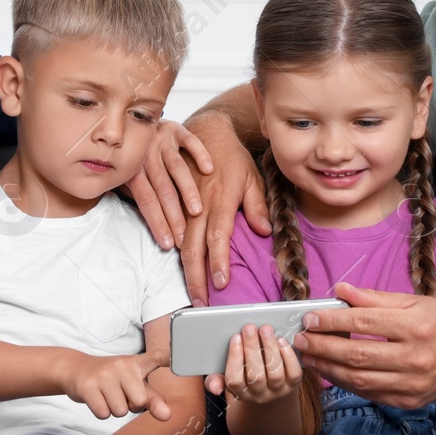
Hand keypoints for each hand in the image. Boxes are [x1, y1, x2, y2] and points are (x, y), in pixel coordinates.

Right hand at [60, 351, 170, 420]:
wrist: (76, 369)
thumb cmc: (110, 379)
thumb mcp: (132, 383)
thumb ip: (153, 400)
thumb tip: (167, 416)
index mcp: (137, 363)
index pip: (158, 357)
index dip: (170, 358)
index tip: (179, 354)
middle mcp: (122, 365)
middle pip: (140, 402)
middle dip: (130, 405)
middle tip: (120, 393)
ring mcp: (105, 374)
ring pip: (120, 411)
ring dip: (114, 409)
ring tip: (107, 395)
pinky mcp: (88, 385)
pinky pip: (104, 414)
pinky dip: (101, 412)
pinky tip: (96, 398)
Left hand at [124, 119, 212, 249]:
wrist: (144, 117)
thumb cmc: (138, 154)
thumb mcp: (129, 172)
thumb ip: (133, 193)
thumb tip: (144, 222)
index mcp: (133, 167)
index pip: (145, 199)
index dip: (156, 222)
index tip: (167, 243)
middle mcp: (146, 153)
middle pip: (161, 188)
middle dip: (173, 215)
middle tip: (184, 237)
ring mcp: (162, 140)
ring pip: (176, 168)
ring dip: (187, 190)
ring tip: (197, 211)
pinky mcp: (177, 128)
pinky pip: (190, 141)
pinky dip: (199, 154)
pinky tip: (208, 170)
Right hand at [178, 112, 268, 303]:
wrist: (207, 132)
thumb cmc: (232, 157)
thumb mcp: (251, 178)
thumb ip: (257, 205)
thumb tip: (264, 231)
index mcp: (220, 201)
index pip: (218, 238)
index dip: (219, 262)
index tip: (221, 284)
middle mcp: (200, 205)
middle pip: (194, 248)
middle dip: (197, 278)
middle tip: (201, 302)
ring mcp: (184, 203)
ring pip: (181, 242)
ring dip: (185, 270)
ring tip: (191, 292)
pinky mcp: (174, 201)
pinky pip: (171, 229)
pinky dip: (174, 250)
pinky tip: (179, 267)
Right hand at [207, 323, 303, 403]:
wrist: (269, 390)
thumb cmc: (244, 375)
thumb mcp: (227, 379)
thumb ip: (216, 379)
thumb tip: (214, 387)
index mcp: (239, 393)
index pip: (234, 380)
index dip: (234, 358)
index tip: (235, 337)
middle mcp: (259, 395)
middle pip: (255, 375)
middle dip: (252, 348)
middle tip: (249, 328)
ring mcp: (277, 391)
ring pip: (274, 373)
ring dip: (270, 348)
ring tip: (266, 330)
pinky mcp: (293, 385)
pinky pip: (293, 373)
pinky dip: (288, 356)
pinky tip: (281, 340)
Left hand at [291, 283, 435, 408]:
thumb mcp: (415, 301)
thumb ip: (375, 298)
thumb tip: (341, 290)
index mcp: (416, 326)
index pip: (363, 322)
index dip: (332, 321)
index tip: (310, 318)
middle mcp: (415, 357)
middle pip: (357, 354)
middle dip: (322, 348)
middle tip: (299, 340)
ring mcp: (413, 384)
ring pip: (360, 380)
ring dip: (328, 370)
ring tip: (308, 359)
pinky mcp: (411, 401)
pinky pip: (371, 395)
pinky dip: (348, 384)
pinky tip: (332, 373)